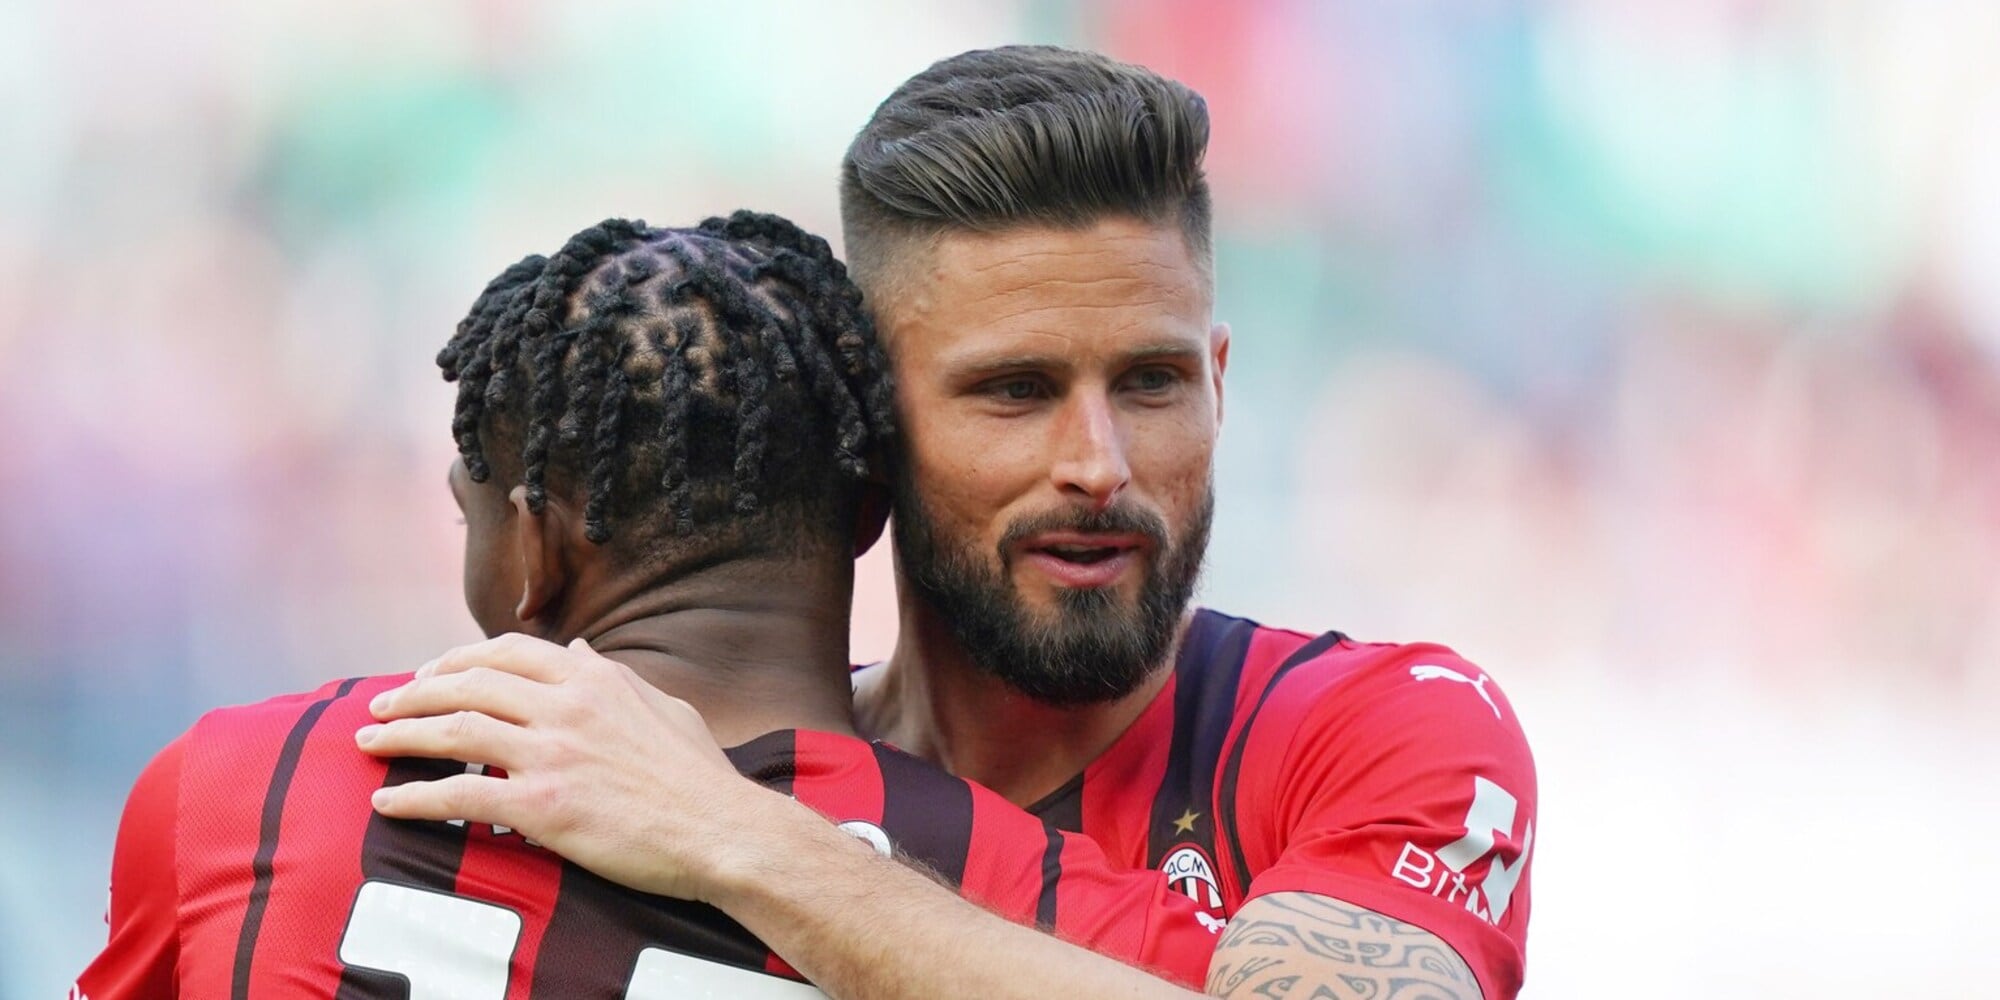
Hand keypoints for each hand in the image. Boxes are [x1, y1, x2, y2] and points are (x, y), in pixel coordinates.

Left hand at [356, 633, 780, 901]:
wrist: (722, 830)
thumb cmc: (700, 776)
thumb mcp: (663, 706)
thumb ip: (613, 676)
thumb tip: (576, 649)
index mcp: (593, 678)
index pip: (506, 652)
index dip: (456, 659)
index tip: (428, 673)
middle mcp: (567, 705)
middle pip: (466, 684)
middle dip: (413, 692)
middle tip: (380, 706)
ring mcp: (553, 753)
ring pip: (454, 731)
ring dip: (401, 735)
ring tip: (367, 743)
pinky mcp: (544, 805)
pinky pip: (460, 795)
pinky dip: (416, 796)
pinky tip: (388, 799)